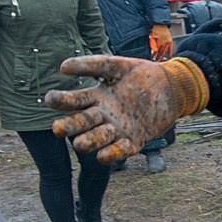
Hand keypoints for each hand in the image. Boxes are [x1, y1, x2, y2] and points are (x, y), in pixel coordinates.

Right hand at [47, 55, 183, 163]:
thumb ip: (92, 65)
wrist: (172, 87)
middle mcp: (104, 116)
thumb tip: (62, 67)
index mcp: (97, 97)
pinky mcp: (135, 140)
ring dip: (89, 142)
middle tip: (57, 129)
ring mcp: (118, 129)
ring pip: (98, 138)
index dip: (62, 101)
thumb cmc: (142, 75)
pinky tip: (102, 157)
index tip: (49, 98)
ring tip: (79, 143)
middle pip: (82, 123)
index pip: (74, 101)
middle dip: (70, 127)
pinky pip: (121, 150)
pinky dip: (112, 154)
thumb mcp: (117, 65)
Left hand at [148, 24, 174, 57]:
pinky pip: (170, 48)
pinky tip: (170, 56)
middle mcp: (164, 43)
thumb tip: (154, 51)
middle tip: (155, 60)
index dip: (153, 54)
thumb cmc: (155, 31)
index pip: (156, 50)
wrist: (161, 25)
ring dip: (162, 55)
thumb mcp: (152, 38)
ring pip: (164, 50)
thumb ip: (153, 44)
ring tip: (161, 60)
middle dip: (157, 56)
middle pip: (160, 52)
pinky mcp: (170, 41)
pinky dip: (170, 52)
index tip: (151, 57)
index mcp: (159, 42)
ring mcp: (168, 42)